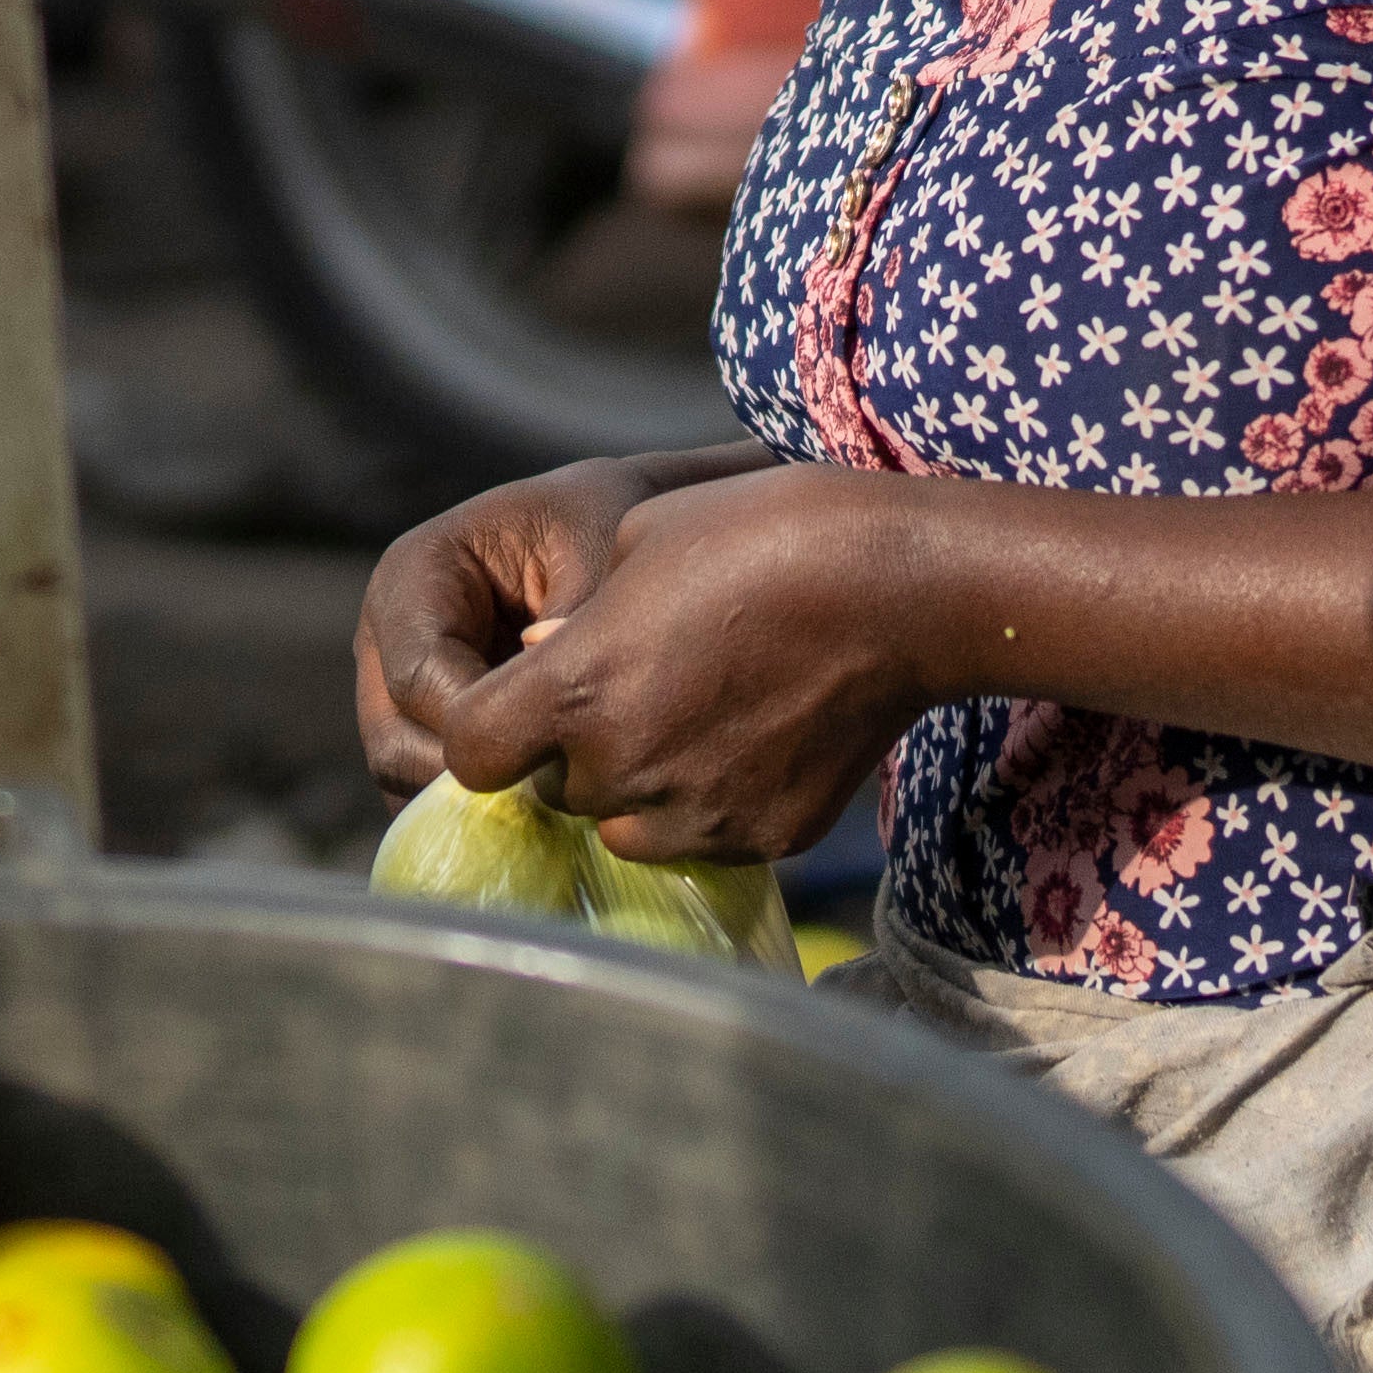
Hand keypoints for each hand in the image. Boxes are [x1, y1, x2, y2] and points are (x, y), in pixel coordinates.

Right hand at [350, 449, 765, 788]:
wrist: (603, 528)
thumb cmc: (600, 526)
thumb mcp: (598, 552)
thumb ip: (575, 623)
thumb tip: (552, 704)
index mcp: (413, 576)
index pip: (419, 678)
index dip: (479, 727)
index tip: (554, 747)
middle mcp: (386, 636)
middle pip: (394, 742)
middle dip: (471, 776)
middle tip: (555, 795)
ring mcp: (394, 688)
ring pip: (403, 777)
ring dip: (472, 802)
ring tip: (554, 804)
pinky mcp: (420, 727)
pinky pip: (426, 789)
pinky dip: (478, 807)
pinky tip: (545, 805)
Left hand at [378, 457, 929, 872]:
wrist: (900, 585)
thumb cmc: (764, 533)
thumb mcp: (642, 541)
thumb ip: (575, 619)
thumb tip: (543, 657)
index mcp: (576, 690)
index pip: (472, 755)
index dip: (484, 729)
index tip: (514, 704)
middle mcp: (624, 769)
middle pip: (554, 791)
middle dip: (575, 751)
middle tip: (635, 690)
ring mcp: (697, 814)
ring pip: (624, 828)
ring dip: (635, 789)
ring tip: (694, 716)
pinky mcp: (763, 839)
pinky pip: (704, 839)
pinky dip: (712, 802)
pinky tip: (755, 735)